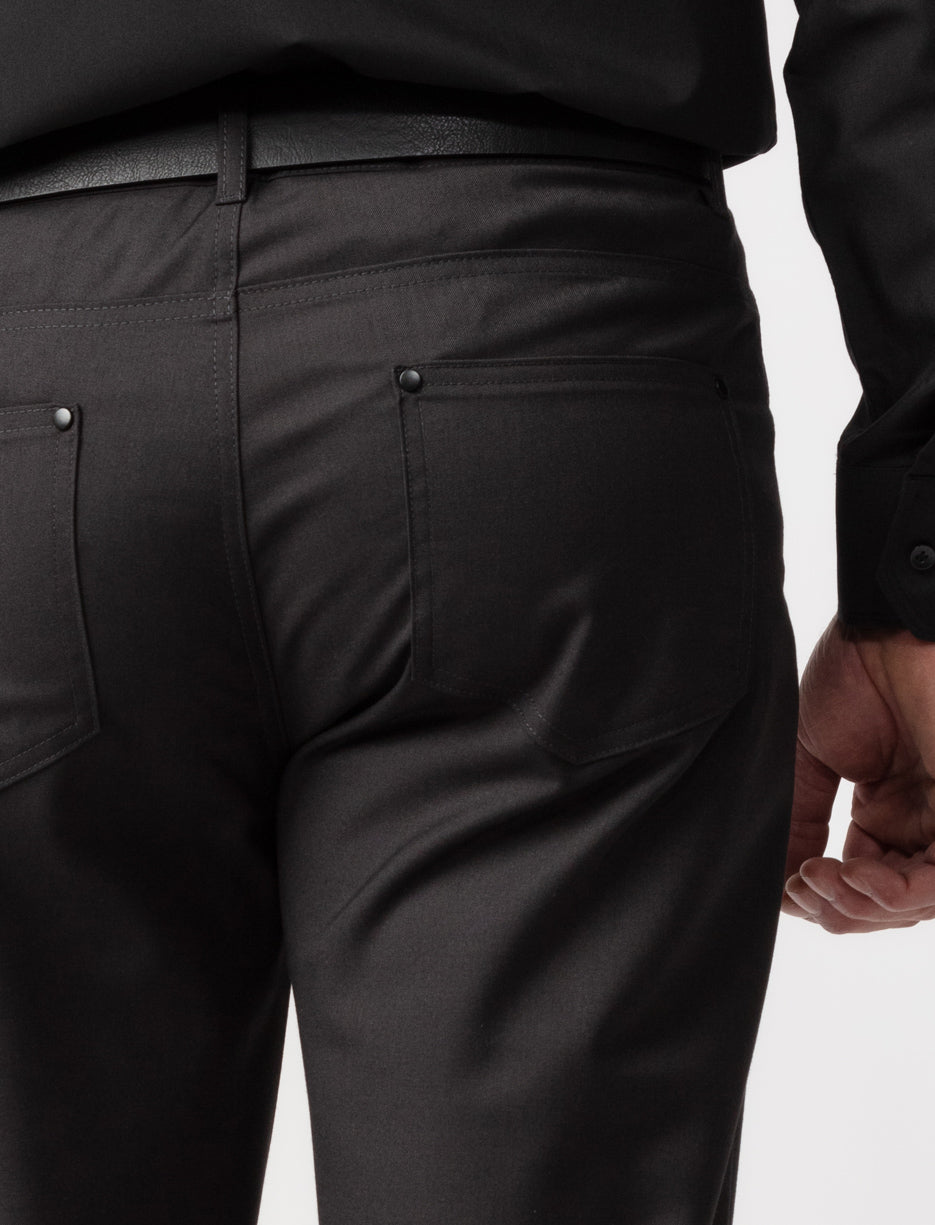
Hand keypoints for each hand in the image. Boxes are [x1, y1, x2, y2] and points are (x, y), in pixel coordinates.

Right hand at [781, 613, 934, 932]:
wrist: (887, 626)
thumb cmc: (857, 671)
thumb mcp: (812, 758)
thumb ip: (798, 820)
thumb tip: (777, 884)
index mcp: (892, 811)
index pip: (863, 884)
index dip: (823, 898)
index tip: (785, 884)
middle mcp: (926, 823)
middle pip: (890, 904)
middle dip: (839, 907)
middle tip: (799, 883)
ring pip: (918, 902)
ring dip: (863, 905)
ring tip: (819, 878)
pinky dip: (899, 894)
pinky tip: (855, 878)